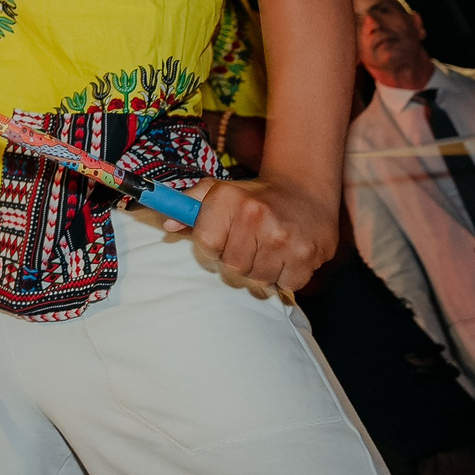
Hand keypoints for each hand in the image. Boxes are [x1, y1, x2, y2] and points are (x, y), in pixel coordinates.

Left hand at [185, 177, 335, 293]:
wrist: (306, 190)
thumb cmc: (256, 196)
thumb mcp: (221, 190)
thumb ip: (190, 204)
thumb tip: (168, 224)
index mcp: (229, 199)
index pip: (206, 244)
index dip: (212, 246)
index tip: (223, 240)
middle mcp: (255, 216)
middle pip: (231, 266)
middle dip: (238, 260)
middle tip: (250, 243)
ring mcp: (283, 237)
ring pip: (257, 278)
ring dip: (261, 269)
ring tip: (269, 248)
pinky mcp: (307, 256)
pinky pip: (285, 285)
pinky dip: (285, 276)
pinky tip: (287, 255)